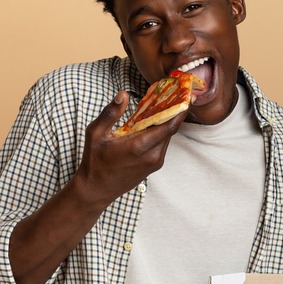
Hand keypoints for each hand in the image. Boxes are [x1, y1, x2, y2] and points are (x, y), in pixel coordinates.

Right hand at [72, 91, 186, 208]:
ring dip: (167, 122)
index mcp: (140, 146)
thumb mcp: (96, 134)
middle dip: (174, 112)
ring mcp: (155, 162)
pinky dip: (161, 132)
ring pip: (167, 137)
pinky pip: (162, 145)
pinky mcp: (155, 166)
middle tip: (176, 95)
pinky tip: (154, 122)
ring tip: (165, 105)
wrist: (96, 189)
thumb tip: (123, 94)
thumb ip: (110, 114)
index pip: (170, 126)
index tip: (187, 96)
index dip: (181, 110)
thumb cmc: (94, 161)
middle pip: (170, 129)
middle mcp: (153, 155)